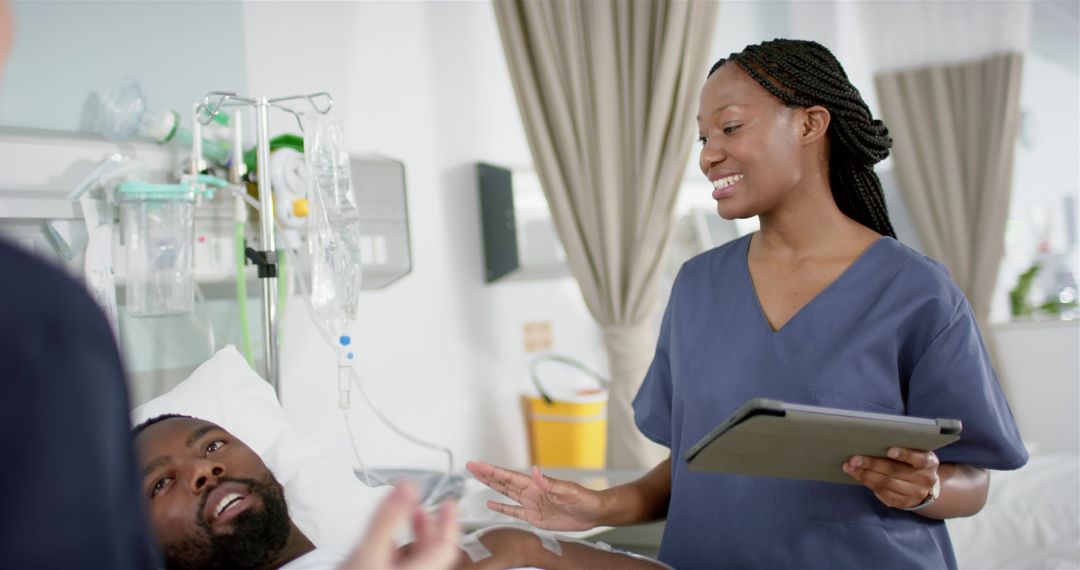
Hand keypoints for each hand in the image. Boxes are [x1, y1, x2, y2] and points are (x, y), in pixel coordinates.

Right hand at [339, 482, 459, 569]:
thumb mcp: (370, 551)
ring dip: (414, 539)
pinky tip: (386, 545)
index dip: (449, 522)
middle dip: (429, 527)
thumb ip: (389, 518)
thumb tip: (407, 487)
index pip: (446, 547)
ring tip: (405, 521)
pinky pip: (403, 567)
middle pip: (433, 554)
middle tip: (424, 508)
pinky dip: (399, 552)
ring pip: (417, 561)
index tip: (449, 504)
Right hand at [466, 461, 603, 530]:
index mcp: (536, 485)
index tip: (478, 464)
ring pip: (506, 494)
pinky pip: (514, 512)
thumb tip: (536, 471)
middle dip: (486, 475)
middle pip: (503, 482)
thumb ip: (550, 483)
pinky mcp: (535, 518)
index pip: (509, 477)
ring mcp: (531, 505)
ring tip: (477, 479)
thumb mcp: (568, 490)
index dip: (492, 471)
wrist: (592, 513)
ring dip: (491, 487)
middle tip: (471, 466)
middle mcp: (530, 493)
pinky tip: (491, 505)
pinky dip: (502, 509)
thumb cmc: (583, 499)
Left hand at [843, 447, 939, 508]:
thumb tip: (872, 440)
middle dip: (872, 464)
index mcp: (929, 462)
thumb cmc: (914, 463)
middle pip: (895, 472)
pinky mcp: (903, 503)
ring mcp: (914, 494)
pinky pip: (882, 492)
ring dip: (864, 474)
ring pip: (886, 483)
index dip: (904, 454)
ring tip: (849, 466)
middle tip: (854, 459)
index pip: (918, 459)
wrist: (925, 487)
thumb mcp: (916, 453)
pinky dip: (866, 482)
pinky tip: (856, 475)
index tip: (889, 450)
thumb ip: (903, 448)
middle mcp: (925, 479)